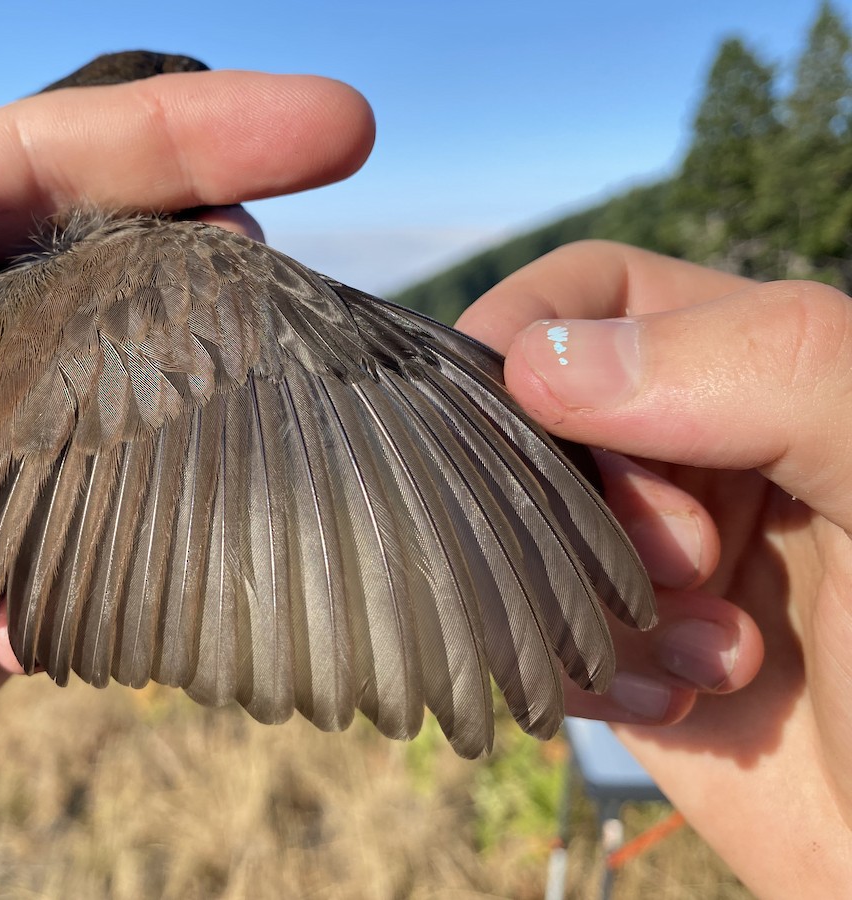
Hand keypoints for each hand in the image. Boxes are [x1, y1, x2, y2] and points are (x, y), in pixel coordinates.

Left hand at [0, 47, 372, 896]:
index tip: (328, 124)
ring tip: (306, 367)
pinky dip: (181, 512)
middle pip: (111, 267)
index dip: (176, 135)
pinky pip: (119, 527)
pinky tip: (237, 499)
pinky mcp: (7, 584)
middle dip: (226, 237)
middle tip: (309, 260)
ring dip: (225, 372)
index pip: (33, 166)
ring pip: (135, 390)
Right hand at [459, 240, 851, 896]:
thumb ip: (763, 368)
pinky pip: (534, 630)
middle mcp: (701, 457)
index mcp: (769, 373)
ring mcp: (655, 562)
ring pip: (522, 530)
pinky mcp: (624, 660)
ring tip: (704, 652)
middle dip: (581, 490)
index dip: (540, 327)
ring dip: (589, 593)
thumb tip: (534, 360)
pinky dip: (585, 667)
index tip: (521, 401)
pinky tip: (678, 701)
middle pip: (542, 418)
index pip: (600, 293)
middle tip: (674, 560)